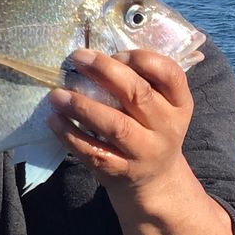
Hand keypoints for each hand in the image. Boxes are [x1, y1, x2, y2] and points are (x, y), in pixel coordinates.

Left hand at [46, 49, 193, 200]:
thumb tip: (96, 55)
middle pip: (138, 94)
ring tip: (56, 94)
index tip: (116, 54)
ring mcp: (144, 151)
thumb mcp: (160, 106)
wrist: (155, 181)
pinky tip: (55, 120)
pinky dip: (70, 134)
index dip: (142, 59)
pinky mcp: (121, 170)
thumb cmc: (150, 129)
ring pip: (114, 125)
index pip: (170, 74)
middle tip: (78, 58)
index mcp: (179, 104)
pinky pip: (93, 150)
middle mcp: (166, 127)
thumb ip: (140, 81)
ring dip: (82, 106)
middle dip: (105, 71)